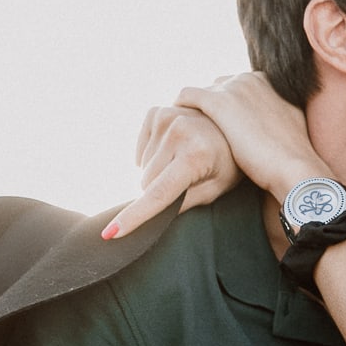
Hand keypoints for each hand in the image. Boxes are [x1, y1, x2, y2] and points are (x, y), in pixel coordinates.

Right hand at [106, 105, 242, 239]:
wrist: (235, 125)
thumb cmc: (229, 164)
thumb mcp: (215, 189)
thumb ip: (183, 204)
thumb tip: (151, 220)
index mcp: (196, 156)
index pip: (158, 194)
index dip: (134, 217)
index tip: (110, 233)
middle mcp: (179, 132)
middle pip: (146, 183)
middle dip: (159, 189)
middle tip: (187, 179)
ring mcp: (166, 117)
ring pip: (142, 168)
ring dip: (157, 171)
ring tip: (185, 160)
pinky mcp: (156, 112)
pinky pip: (140, 149)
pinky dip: (151, 155)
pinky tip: (173, 150)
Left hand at [173, 72, 331, 202]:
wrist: (295, 168)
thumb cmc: (293, 158)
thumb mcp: (290, 126)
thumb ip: (277, 116)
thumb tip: (272, 126)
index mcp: (268, 82)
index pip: (237, 88)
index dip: (229, 109)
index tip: (222, 127)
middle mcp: (250, 78)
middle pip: (218, 88)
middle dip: (211, 108)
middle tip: (202, 133)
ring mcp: (234, 88)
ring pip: (202, 94)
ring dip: (195, 112)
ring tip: (186, 134)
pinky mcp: (219, 103)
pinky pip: (188, 97)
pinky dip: (181, 109)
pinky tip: (174, 128)